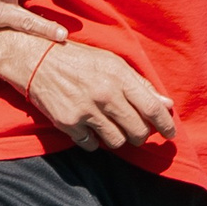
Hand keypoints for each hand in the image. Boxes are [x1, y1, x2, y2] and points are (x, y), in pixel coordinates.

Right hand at [17, 42, 176, 150]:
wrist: (35, 59)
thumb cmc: (78, 59)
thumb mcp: (112, 62)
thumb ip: (140, 84)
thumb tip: (166, 105)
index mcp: (119, 76)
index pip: (152, 108)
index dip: (165, 125)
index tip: (171, 133)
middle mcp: (105, 94)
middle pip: (138, 131)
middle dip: (141, 135)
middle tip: (136, 130)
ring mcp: (86, 111)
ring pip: (117, 141)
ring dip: (117, 138)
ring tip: (110, 126)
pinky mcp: (68, 123)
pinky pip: (92, 146)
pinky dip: (94, 141)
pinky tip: (89, 128)